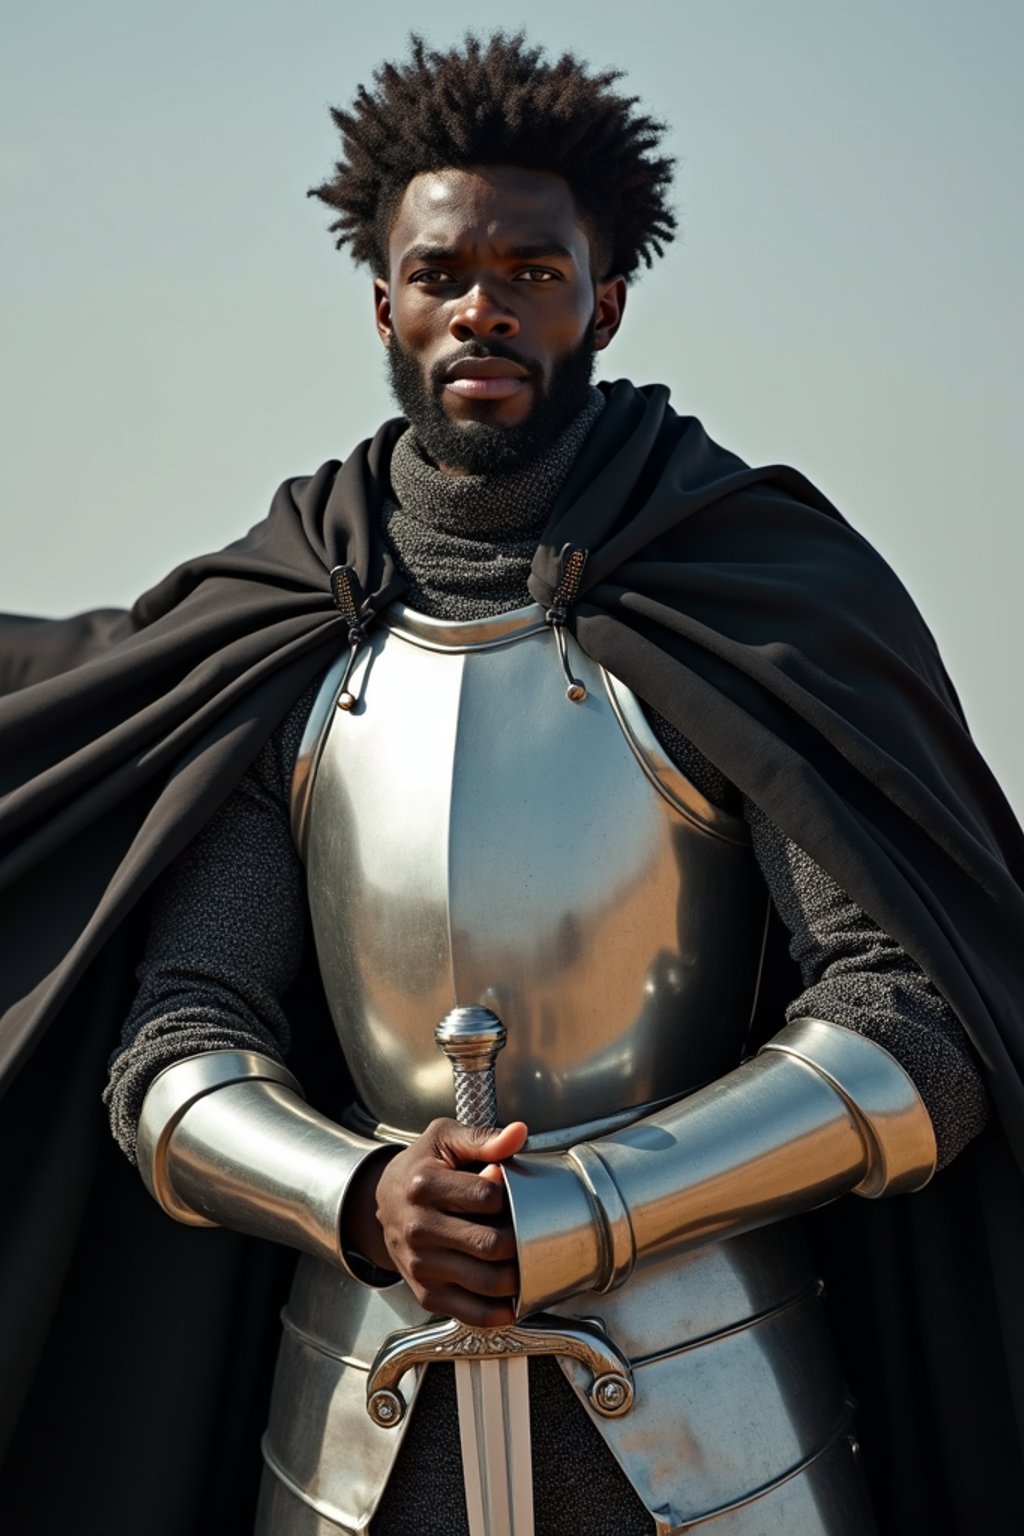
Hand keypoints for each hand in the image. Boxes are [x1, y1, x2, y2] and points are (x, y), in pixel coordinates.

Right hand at [345, 1118, 527, 1325]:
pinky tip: (515, 1296)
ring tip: (528, 1260)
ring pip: (486, 1282)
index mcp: (424, 1185)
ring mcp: (420, 1265)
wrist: (382, 1201)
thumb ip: (483, 1138)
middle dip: (520, 1239)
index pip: (488, 1196)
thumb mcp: (444, 1139)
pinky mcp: (426, 1293)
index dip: (511, 1195)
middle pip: (490, 1244)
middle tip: (530, 1230)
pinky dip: (501, 1311)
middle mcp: (418, 1228)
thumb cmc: (421, 1167)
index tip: (512, 1193)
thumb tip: (517, 1134)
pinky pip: (472, 1313)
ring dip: (518, 1276)